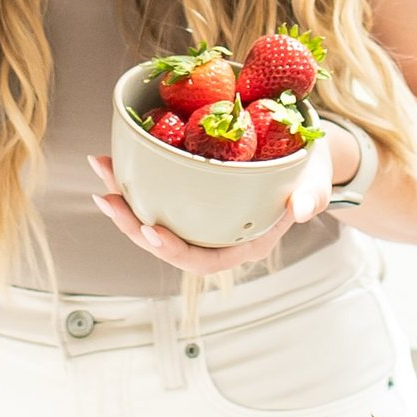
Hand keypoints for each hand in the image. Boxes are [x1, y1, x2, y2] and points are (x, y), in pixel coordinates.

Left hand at [86, 143, 332, 277]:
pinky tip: (115, 158)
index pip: (203, 261)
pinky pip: (158, 195)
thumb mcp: (315, 181)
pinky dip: (134, 178)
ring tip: (101, 170)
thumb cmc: (309, 172)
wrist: (302, 156)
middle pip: (167, 242)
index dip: (175, 250)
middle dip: (131, 224)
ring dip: (124, 198)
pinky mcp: (191, 195)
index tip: (151, 229)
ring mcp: (201, 217)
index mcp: (243, 244)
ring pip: (155, 218)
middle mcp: (216, 236)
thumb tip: (300, 211)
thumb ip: (311, 196)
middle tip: (106, 196)